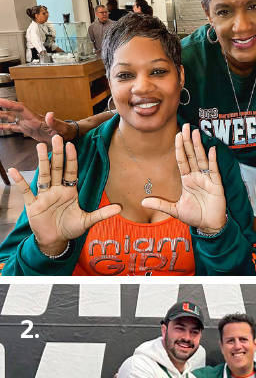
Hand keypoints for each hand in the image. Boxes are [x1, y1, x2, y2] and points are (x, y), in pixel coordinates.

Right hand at [0, 99, 75, 142]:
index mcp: (36, 118)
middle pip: (12, 110)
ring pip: (11, 117)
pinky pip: (14, 127)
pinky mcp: (28, 130)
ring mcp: (27, 124)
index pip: (20, 108)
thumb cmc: (66, 132)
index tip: (0, 101)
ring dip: (1, 115)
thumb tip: (50, 114)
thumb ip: (54, 122)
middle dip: (2, 107)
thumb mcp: (62, 128)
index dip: (10, 104)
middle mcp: (29, 119)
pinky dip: (5, 126)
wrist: (68, 136)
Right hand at [8, 135, 121, 255]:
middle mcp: (56, 190)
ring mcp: (44, 195)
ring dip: (42, 161)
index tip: (71, 145)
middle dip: (57, 154)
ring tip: (40, 146)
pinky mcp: (33, 204)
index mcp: (70, 191)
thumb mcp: (87, 220)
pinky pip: (26, 191)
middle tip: (56, 137)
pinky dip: (20, 182)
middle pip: (57, 169)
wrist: (56, 240)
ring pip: (43, 175)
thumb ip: (102, 213)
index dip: (71, 159)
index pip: (71, 172)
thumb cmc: (71, 227)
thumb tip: (120, 208)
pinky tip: (14, 171)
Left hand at [141, 124, 226, 232]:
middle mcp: (197, 176)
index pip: (182, 160)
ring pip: (202, 159)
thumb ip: (161, 204)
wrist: (209, 226)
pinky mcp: (216, 185)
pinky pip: (214, 170)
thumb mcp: (175, 210)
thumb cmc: (195, 216)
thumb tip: (143, 202)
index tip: (177, 135)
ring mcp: (207, 179)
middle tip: (186, 125)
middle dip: (188, 141)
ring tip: (196, 132)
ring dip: (199, 146)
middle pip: (192, 155)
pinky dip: (212, 160)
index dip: (179, 148)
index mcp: (187, 180)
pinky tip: (211, 149)